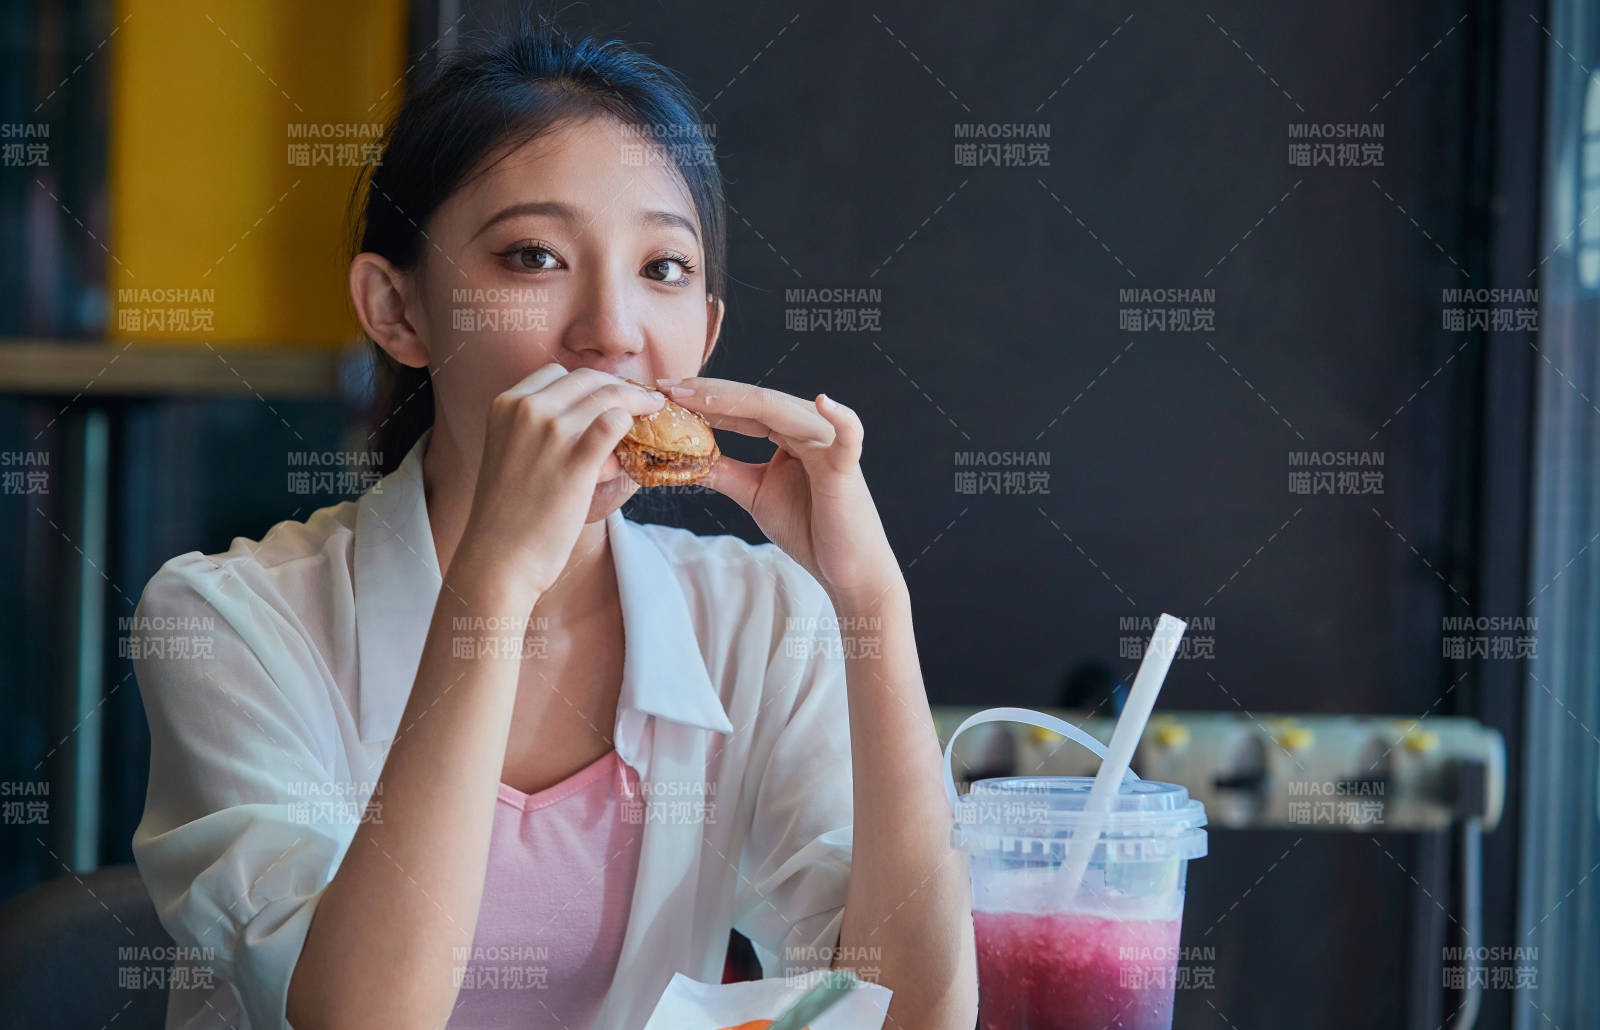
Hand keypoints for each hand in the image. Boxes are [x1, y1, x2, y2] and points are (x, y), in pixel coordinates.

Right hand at [456, 364, 665, 599]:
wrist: (498, 558)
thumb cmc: (507, 514)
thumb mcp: (508, 452)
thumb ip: (535, 429)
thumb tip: (585, 419)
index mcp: (506, 404)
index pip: (558, 373)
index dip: (589, 383)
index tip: (607, 396)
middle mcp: (527, 409)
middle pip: (587, 379)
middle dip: (619, 387)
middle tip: (642, 402)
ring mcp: (552, 432)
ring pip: (609, 396)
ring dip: (635, 404)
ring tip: (652, 414)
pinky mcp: (576, 460)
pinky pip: (615, 423)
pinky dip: (632, 426)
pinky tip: (636, 443)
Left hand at [655, 377, 902, 607]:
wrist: (845, 568)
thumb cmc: (808, 528)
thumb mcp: (755, 493)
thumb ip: (724, 472)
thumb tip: (683, 458)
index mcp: (788, 432)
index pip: (741, 408)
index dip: (703, 400)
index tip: (662, 394)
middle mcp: (808, 428)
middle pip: (755, 401)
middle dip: (709, 393)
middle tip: (667, 385)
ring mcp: (828, 443)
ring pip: (781, 411)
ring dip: (738, 400)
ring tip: (698, 395)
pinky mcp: (846, 466)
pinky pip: (848, 437)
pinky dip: (842, 418)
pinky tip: (826, 401)